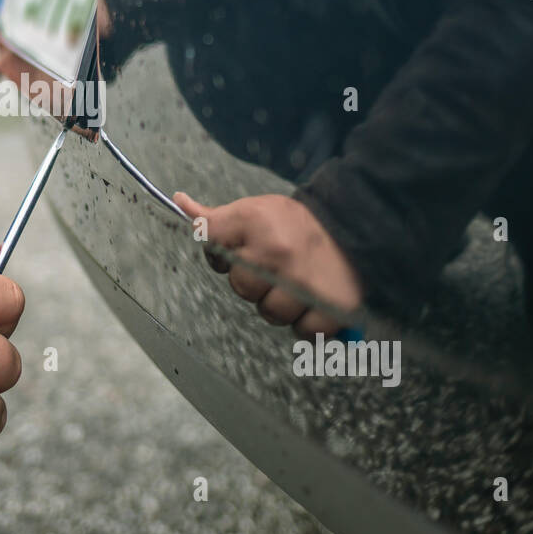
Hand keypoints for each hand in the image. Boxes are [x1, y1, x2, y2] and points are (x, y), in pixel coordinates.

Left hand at [174, 192, 362, 336]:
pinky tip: (314, 300)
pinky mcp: (333, 308)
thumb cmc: (294, 222)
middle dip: (255, 282)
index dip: (223, 255)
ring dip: (281, 305)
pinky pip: (304, 332)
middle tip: (277, 266)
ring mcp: (306, 284)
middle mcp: (279, 255)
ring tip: (297, 283)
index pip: (214, 249)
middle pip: (242, 290)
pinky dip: (308, 323)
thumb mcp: (253, 209)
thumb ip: (215, 218)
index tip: (243, 248)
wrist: (353, 225)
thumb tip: (179, 201)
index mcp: (256, 225)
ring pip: (271, 314)